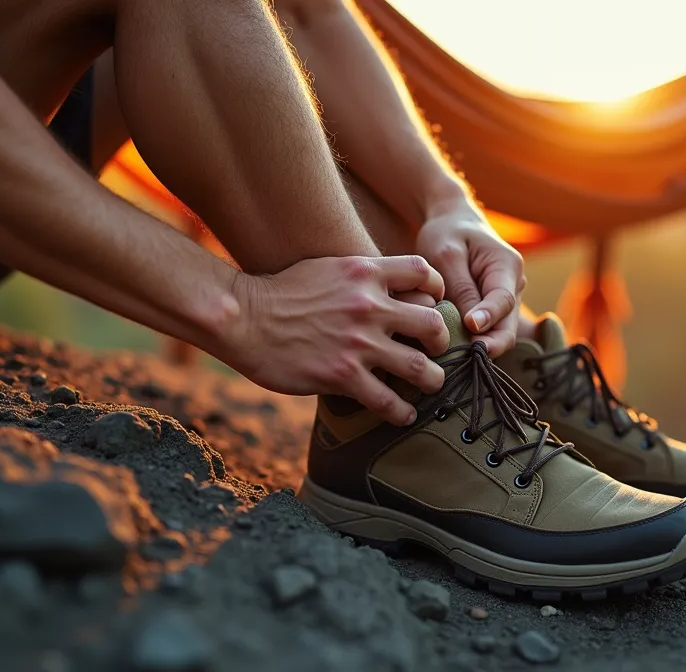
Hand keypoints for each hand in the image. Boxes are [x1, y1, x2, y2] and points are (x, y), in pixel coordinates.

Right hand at [228, 256, 450, 424]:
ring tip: (428, 385)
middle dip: (441, 340)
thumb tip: (384, 286)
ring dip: (431, 380)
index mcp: (364, 273)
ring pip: (420, 368)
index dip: (437, 289)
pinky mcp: (343, 376)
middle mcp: (368, 306)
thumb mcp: (326, 267)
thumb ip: (359, 276)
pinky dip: (402, 411)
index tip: (434, 303)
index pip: (424, 272)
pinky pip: (388, 400)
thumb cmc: (281, 292)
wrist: (244, 317)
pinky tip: (403, 414)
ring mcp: (357, 343)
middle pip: (433, 323)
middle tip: (434, 350)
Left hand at [416, 205, 525, 355]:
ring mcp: (506, 299)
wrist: (451, 222)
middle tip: (465, 361)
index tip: (470, 330)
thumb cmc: (447, 233)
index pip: (503, 300)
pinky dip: (474, 342)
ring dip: (481, 347)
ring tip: (455, 360)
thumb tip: (473, 325)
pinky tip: (454, 354)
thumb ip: (461, 288)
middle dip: (489, 345)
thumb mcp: (447, 255)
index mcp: (506, 265)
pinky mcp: (494, 309)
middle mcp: (514, 285)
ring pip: (499, 332)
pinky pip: (489, 331)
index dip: (489, 319)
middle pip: (508, 325)